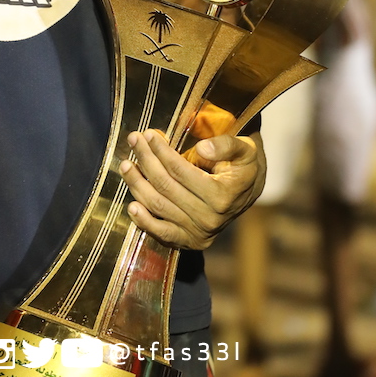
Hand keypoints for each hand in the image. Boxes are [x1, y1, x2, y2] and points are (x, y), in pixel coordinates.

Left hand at [119, 129, 263, 249]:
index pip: (181, 170)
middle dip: (146, 161)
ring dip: (137, 185)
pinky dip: (143, 221)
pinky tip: (130, 205)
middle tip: (134, 140)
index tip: (148, 134)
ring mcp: (199, 232)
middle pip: (166, 186)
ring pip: (159, 207)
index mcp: (223, 195)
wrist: (250, 191)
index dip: (161, 151)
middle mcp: (210, 218)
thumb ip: (226, 145)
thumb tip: (202, 148)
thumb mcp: (244, 149)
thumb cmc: (244, 164)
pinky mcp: (190, 242)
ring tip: (125, 165)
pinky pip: (162, 233)